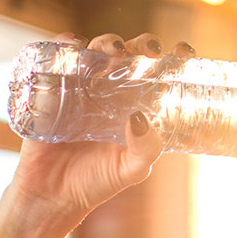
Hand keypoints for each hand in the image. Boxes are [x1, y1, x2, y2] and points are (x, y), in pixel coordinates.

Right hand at [10, 32, 197, 219]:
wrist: (52, 196)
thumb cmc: (95, 183)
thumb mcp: (130, 171)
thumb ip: (145, 149)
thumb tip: (140, 117)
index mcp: (135, 106)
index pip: (159, 75)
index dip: (174, 58)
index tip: (185, 52)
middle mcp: (111, 93)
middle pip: (131, 55)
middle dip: (142, 44)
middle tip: (149, 51)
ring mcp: (82, 88)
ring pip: (97, 50)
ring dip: (107, 41)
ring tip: (113, 50)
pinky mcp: (52, 89)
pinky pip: (58, 58)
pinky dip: (65, 43)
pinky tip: (74, 45)